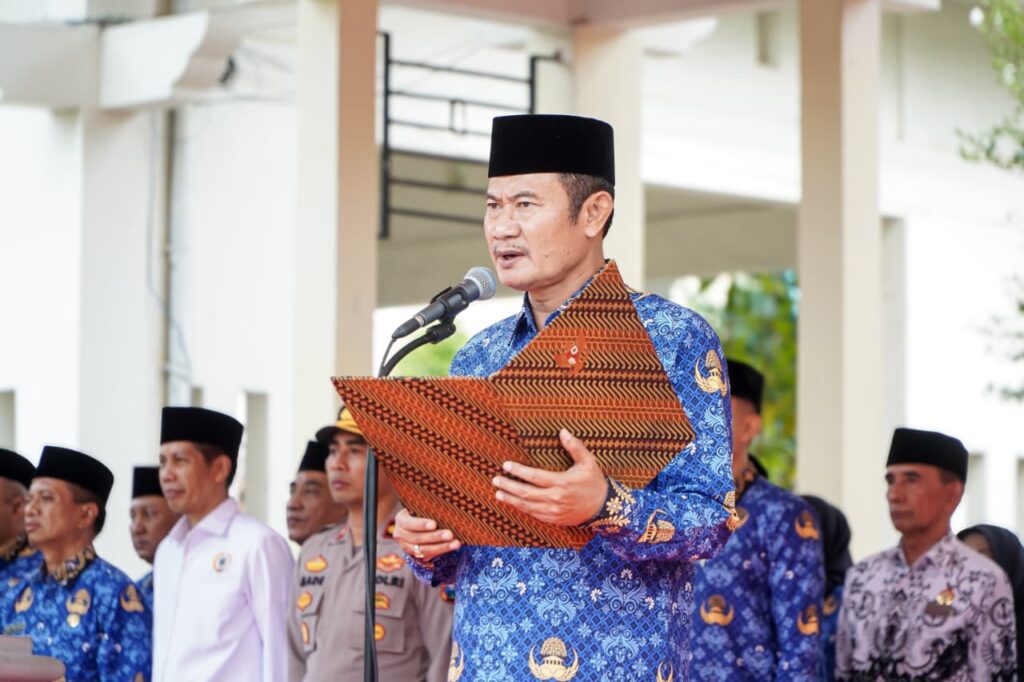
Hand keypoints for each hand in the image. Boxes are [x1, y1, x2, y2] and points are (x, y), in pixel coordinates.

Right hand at [393, 508, 460, 561]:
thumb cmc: (421, 511)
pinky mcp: (414, 554)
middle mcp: (401, 534)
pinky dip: (441, 551)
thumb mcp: (420, 507)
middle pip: (417, 538)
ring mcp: (406, 546)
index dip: (421, 524)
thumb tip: (445, 507)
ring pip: (423, 550)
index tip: (434, 524)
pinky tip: (452, 547)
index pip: (409, 523)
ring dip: (441, 547)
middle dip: (435, 537)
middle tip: (450, 534)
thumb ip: (428, 508)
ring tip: (455, 543)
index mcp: (401, 520)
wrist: (415, 524)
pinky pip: (427, 556)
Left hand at [492, 429, 606, 525]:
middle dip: (508, 486)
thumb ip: (575, 447)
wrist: (603, 508)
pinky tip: (513, 503)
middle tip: (495, 479)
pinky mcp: (554, 520)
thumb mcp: (588, 462)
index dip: (518, 471)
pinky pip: (533, 514)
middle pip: (526, 492)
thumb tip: (563, 431)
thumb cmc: (594, 482)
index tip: (506, 465)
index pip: (534, 476)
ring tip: (498, 493)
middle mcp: (555, 499)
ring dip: (510, 499)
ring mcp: (553, 512)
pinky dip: (521, 509)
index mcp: (561, 483)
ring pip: (526, 506)